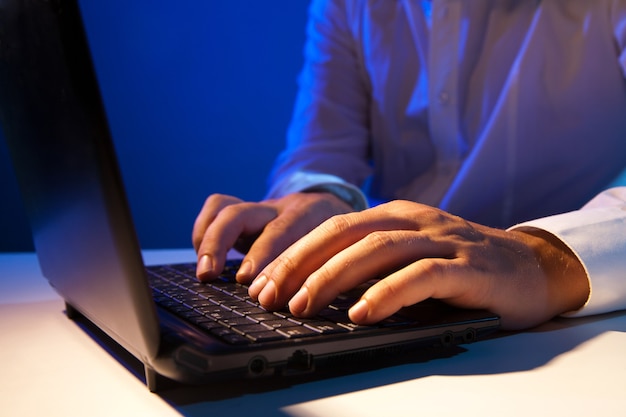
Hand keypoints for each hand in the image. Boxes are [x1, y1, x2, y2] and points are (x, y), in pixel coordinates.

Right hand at [192, 192, 353, 281]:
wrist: (334, 203)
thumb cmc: (340, 239)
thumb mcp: (345, 251)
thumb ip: (331, 272)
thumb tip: (313, 306)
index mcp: (313, 216)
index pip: (285, 233)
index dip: (265, 259)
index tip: (252, 287)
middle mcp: (284, 208)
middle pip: (246, 215)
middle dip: (221, 245)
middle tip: (213, 276)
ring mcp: (263, 208)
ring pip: (229, 209)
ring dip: (210, 240)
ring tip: (204, 272)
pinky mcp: (246, 211)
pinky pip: (217, 208)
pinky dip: (204, 231)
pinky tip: (204, 256)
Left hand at [247, 200, 589, 329]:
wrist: (532, 267)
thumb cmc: (462, 268)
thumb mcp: (411, 259)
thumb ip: (373, 267)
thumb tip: (316, 295)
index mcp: (396, 215)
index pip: (332, 228)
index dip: (293, 255)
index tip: (260, 283)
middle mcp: (414, 221)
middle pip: (345, 234)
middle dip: (299, 265)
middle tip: (268, 296)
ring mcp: (442, 240)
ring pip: (376, 249)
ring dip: (332, 278)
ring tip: (302, 307)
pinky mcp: (468, 267)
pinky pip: (421, 276)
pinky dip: (386, 294)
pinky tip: (361, 313)